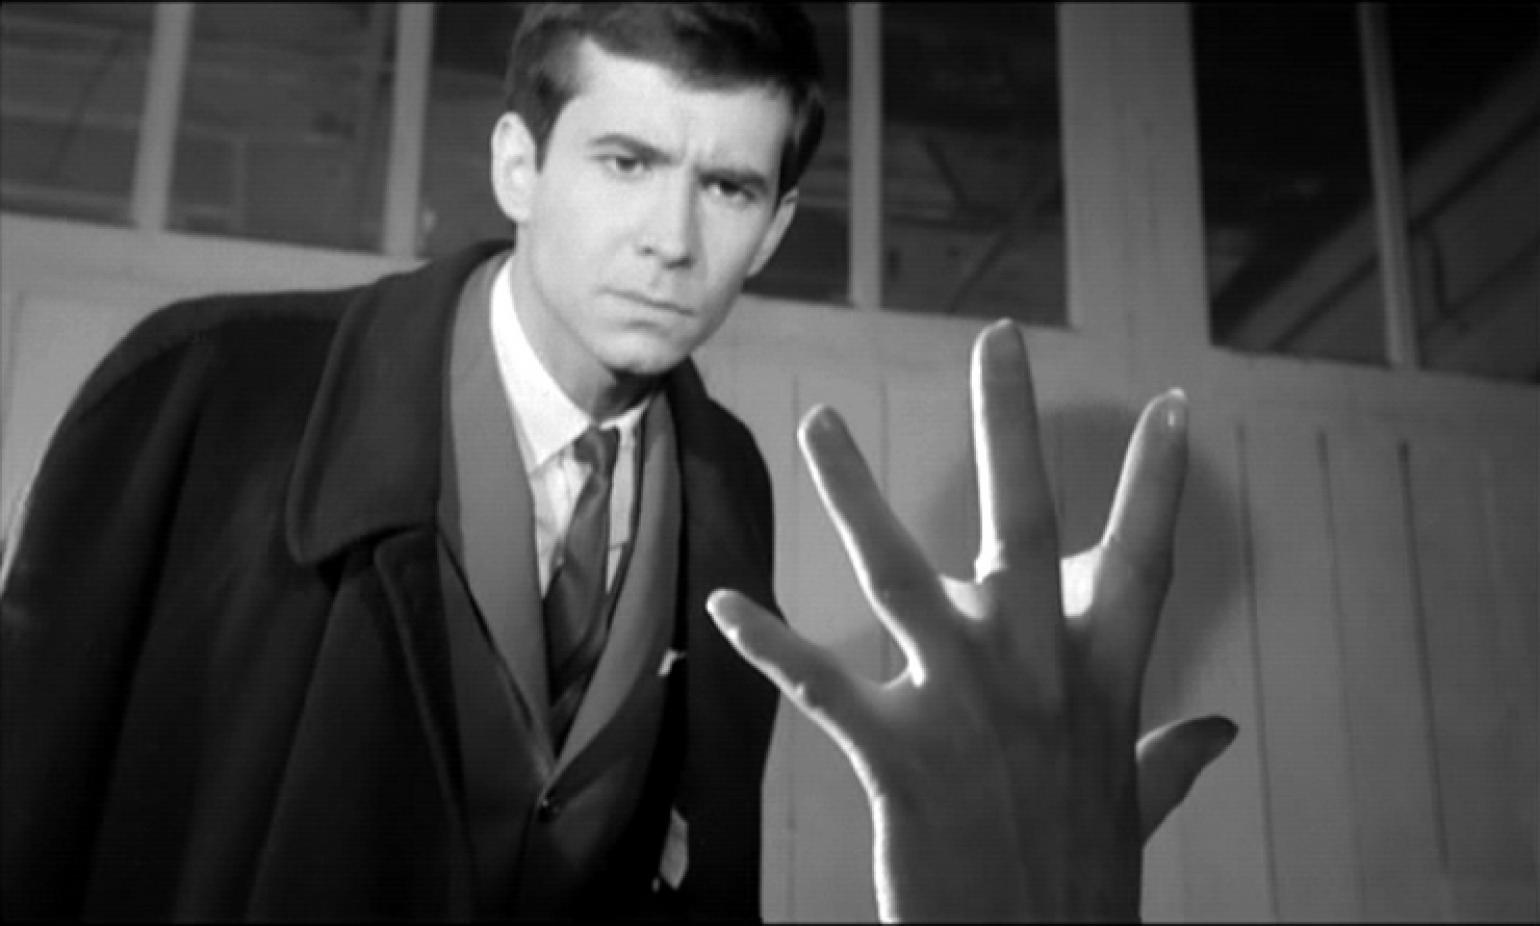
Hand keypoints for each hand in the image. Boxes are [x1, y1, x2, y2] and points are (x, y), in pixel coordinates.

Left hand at [708, 320, 1235, 921]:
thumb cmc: (1079, 889)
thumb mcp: (1135, 811)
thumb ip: (1174, 759)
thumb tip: (1221, 729)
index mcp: (1100, 682)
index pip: (1144, 561)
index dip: (1160, 480)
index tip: (1170, 405)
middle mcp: (1037, 674)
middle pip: (1026, 523)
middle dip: (1009, 423)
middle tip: (996, 338)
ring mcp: (963, 705)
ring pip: (902, 571)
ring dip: (853, 491)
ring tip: (821, 418)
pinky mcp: (897, 754)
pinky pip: (820, 683)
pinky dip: (767, 641)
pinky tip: (722, 602)